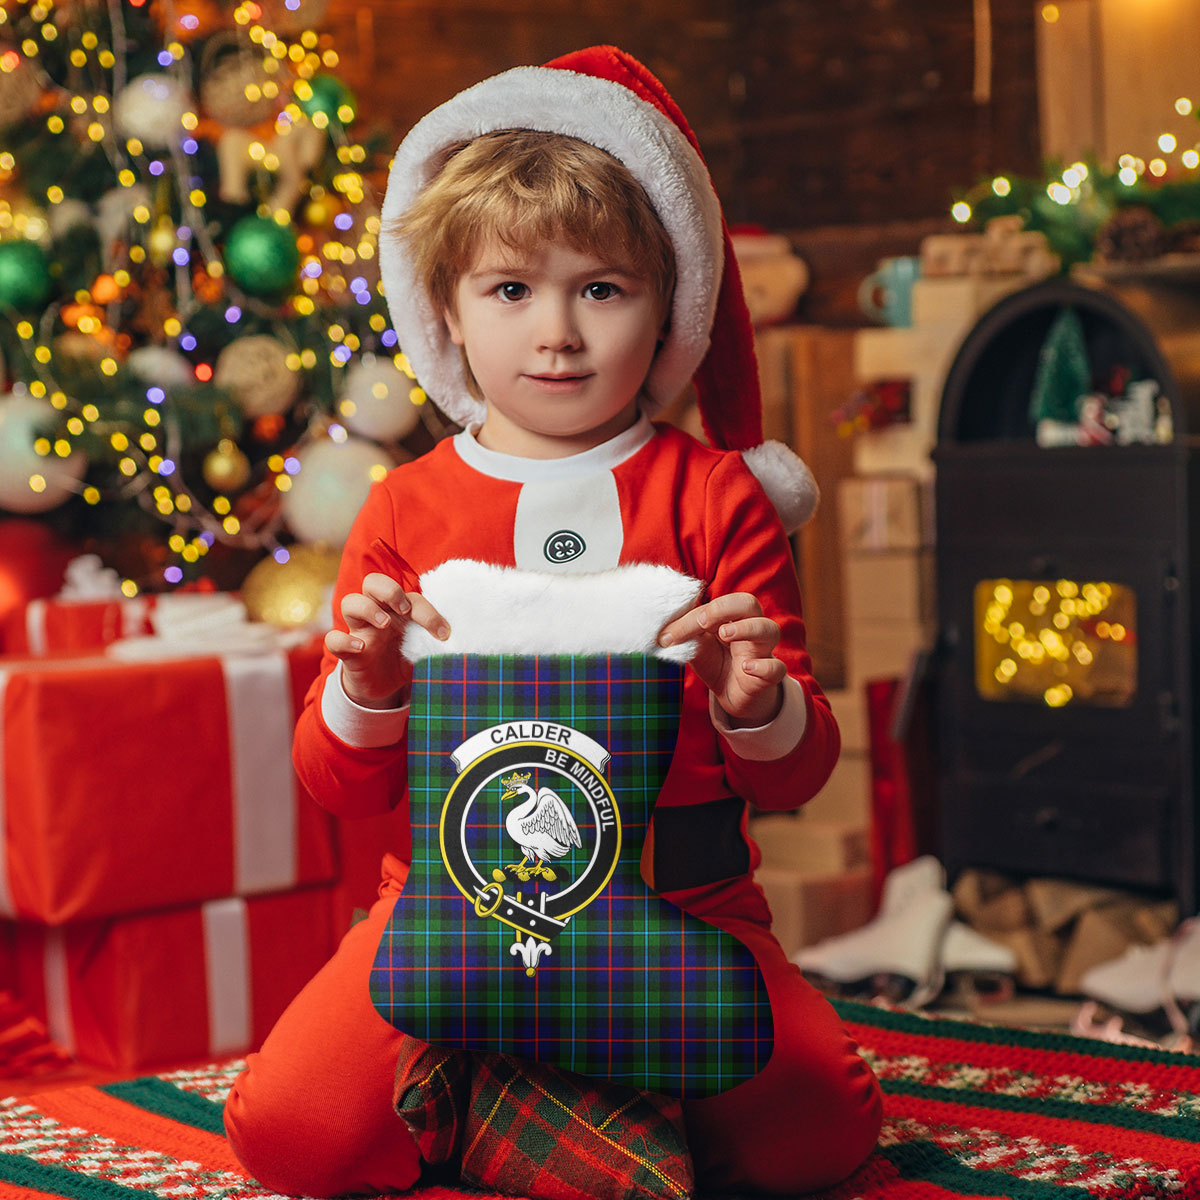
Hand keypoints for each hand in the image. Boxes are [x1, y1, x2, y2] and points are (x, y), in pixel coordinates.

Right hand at [324, 572, 448, 708]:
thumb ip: (436, 643)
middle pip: (373, 582)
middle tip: (404, 609)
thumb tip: (461, 643)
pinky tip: (361, 648)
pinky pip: (333, 639)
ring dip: (368, 608)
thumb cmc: (405, 659)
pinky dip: (343, 640)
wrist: (384, 689)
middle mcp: (377, 613)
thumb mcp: (424, 650)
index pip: (410, 596)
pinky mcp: (346, 652)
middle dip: (389, 590)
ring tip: (384, 623)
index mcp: (398, 610)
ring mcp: (359, 630)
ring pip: (350, 602)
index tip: (443, 633)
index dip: (428, 612)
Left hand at [658, 592, 785, 726]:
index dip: (692, 617)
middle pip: (749, 603)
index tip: (668, 636)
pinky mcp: (769, 676)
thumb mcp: (697, 648)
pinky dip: (764, 666)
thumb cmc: (717, 663)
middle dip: (725, 608)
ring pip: (769, 629)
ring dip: (747, 628)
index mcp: (731, 617)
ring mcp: (762, 651)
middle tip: (702, 622)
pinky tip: (746, 667)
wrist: (734, 696)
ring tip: (725, 634)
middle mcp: (750, 628)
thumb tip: (661, 631)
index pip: (716, 605)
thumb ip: (685, 636)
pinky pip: (776, 668)